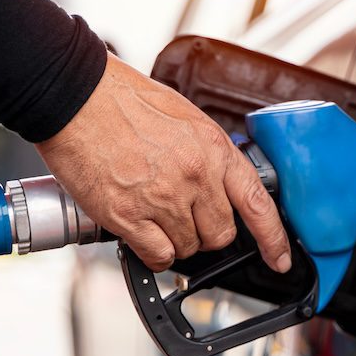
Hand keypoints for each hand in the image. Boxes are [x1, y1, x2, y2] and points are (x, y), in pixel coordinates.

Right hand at [36, 53, 291, 273]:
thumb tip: (215, 185)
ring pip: (189, 247)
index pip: (258, 203)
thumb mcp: (184, 118)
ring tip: (152, 211)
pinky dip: (153, 252)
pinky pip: (159, 256)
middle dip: (207, 233)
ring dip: (175, 239)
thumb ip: (206, 154)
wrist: (75, 96)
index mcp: (213, 148)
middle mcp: (194, 176)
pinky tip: (142, 233)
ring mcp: (162, 198)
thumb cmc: (122, 100)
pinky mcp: (129, 216)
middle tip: (184, 215)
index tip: (280, 258)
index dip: (273, 238)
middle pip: (221, 234)